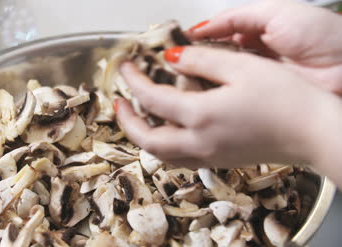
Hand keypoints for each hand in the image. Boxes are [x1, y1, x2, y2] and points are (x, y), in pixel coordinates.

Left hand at [116, 46, 339, 171]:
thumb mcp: (241, 67)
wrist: (316, 132)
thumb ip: (200, 61)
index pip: (151, 98)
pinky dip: (164, 146)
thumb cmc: (287, 99)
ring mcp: (209, 156)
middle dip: (126, 121)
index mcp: (201, 116)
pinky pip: (180, 159)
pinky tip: (168, 131)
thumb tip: (170, 58)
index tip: (125, 67)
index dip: (133, 81)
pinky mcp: (220, 160)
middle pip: (147, 140)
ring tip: (138, 117)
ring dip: (143, 136)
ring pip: (161, 155)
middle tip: (119, 102)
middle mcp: (199, 142)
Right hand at [187, 0, 341, 93]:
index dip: (195, 40)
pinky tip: (199, 97)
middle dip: (193, 61)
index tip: (172, 47)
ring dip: (200, 80)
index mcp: (256, 31)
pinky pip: (231, 96)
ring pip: (219, 78)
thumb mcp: (275, 12)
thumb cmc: (322, 37)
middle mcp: (253, 57)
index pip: (216, 35)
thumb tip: (200, 28)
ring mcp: (255, 80)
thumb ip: (235, 18)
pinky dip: (215, 96)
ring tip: (177, 81)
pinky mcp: (259, 101)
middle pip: (214, 58)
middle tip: (170, 67)